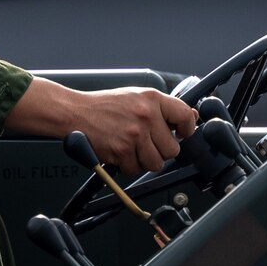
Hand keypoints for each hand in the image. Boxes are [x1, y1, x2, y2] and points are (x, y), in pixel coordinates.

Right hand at [68, 87, 196, 174]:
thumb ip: (163, 107)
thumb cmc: (105, 105)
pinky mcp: (122, 151)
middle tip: (150, 144)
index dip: (186, 129)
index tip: (181, 134)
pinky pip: (136, 169)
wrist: (76, 112)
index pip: (185, 116)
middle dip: (162, 150)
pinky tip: (123, 152)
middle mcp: (146, 116)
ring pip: (156, 163)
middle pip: (172, 149)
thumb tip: (190, 117)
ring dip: (146, 161)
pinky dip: (129, 166)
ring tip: (134, 148)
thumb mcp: (137, 96)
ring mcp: (134, 135)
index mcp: (152, 99)